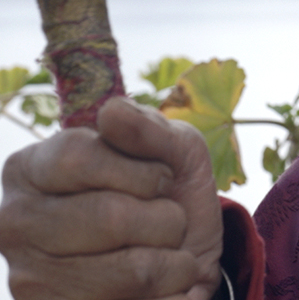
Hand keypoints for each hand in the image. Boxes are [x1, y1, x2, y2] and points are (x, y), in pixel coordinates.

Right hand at [0, 96, 222, 299]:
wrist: (185, 257)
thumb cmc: (169, 192)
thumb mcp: (173, 147)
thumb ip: (146, 128)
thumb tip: (111, 112)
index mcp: (29, 169)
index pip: (76, 158)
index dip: (141, 170)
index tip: (161, 178)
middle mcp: (15, 225)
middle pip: (109, 217)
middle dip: (165, 217)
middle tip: (165, 218)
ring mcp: (30, 280)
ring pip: (132, 269)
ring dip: (172, 257)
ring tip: (161, 251)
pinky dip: (170, 288)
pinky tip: (157, 284)